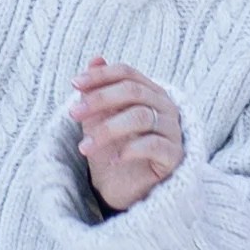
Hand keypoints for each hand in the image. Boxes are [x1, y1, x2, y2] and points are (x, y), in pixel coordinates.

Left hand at [68, 59, 184, 212]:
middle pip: (133, 91)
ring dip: (107, 129)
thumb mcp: (100, 119)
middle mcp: (165, 108)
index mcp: (150, 93)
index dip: (100, 76)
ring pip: (141, 116)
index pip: (127, 73)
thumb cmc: (115, 150)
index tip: (74, 84)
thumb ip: (99, 90)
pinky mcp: (175, 156)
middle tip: (74, 114)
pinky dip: (129, 149)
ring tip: (85, 147)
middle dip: (100, 99)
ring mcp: (173, 131)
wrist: (126, 191)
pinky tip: (112, 160)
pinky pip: (153, 145)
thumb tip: (95, 59)